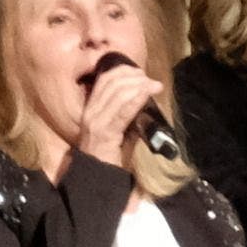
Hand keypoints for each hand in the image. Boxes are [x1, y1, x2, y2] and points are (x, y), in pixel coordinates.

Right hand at [67, 57, 165, 172]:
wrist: (99, 175)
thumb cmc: (110, 153)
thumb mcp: (118, 127)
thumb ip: (128, 112)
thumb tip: (145, 97)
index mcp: (92, 107)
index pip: (105, 79)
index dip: (124, 70)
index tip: (141, 72)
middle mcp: (91, 111)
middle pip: (112, 82)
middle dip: (135, 76)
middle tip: (151, 80)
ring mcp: (96, 120)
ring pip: (118, 92)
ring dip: (139, 85)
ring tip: (154, 86)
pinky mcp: (105, 131)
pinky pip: (123, 110)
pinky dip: (137, 98)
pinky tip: (148, 93)